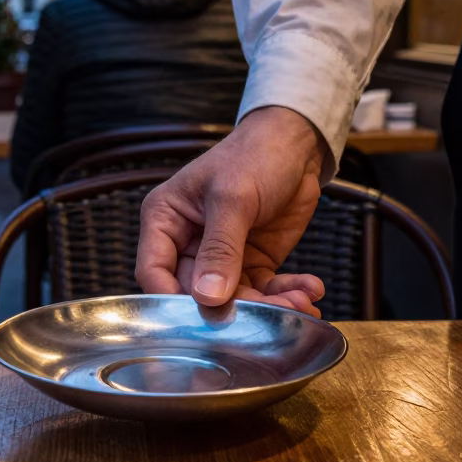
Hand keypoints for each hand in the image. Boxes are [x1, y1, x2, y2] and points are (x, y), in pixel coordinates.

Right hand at [136, 106, 328, 315]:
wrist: (296, 145)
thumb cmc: (254, 155)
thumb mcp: (233, 198)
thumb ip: (220, 249)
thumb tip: (207, 297)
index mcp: (166, 220)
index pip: (153, 271)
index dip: (172, 300)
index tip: (202, 317)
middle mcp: (188, 242)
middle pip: (197, 294)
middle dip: (234, 308)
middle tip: (268, 314)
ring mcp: (221, 256)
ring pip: (234, 298)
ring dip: (268, 305)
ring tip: (300, 303)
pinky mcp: (252, 262)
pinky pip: (262, 290)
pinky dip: (285, 294)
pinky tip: (308, 290)